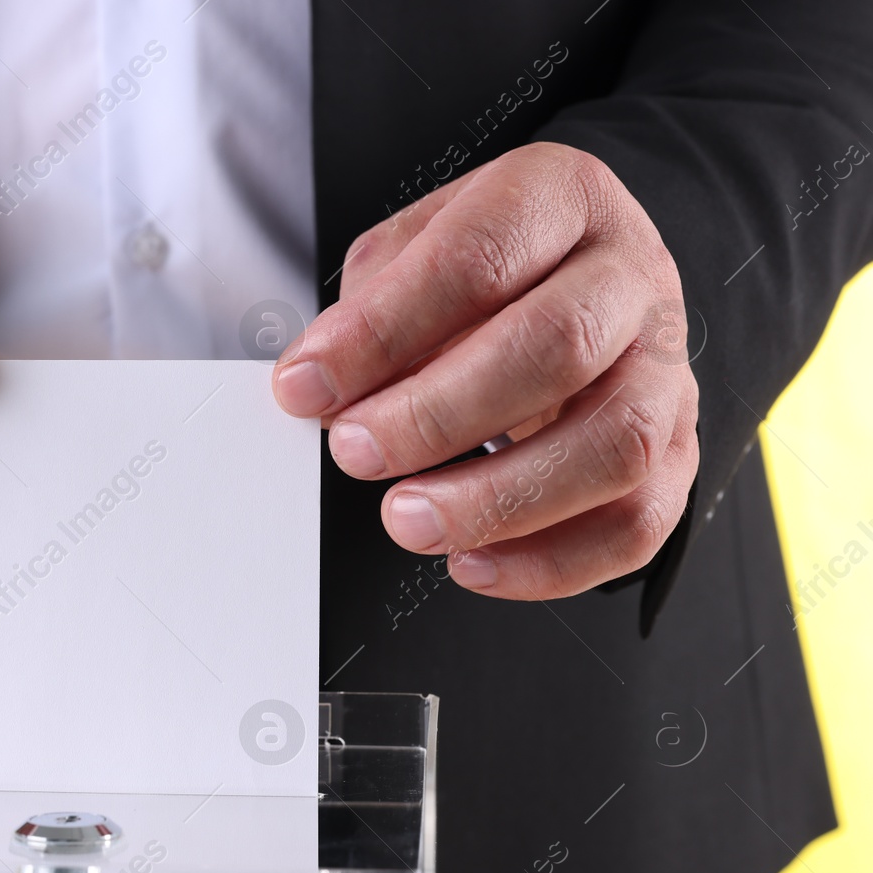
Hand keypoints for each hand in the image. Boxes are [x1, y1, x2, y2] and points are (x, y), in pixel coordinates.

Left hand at [273, 143, 698, 598]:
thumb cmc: (487, 269)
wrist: (583, 277)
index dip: (383, 331)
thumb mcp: (413, 249)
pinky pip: (638, 522)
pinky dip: (551, 561)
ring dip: (499, 498)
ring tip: (409, 520)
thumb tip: (320, 384)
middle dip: (438, 415)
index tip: (306, 386)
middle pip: (558, 347)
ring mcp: (666, 368)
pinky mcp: (677, 451)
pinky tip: (472, 563)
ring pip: (615, 443)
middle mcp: (629, 277)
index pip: (476, 259)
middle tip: (356, 451)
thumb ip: (368, 307)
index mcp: (560, 200)